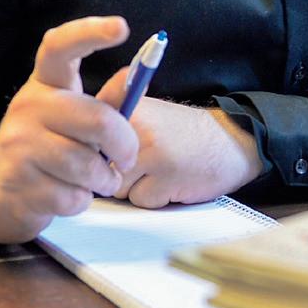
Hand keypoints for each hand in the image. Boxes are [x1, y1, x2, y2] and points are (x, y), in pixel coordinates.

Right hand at [0, 16, 138, 243]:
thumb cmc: (45, 150)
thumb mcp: (71, 121)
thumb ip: (105, 103)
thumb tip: (133, 78)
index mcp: (43, 84)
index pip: (60, 47)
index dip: (90, 32)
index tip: (121, 27)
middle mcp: (27, 106)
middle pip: (97, 120)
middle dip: (125, 146)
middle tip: (125, 159)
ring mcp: (18, 144)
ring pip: (89, 165)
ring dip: (103, 181)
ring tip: (92, 180)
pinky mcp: (18, 181)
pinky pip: (73, 196)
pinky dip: (80, 201)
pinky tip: (64, 194)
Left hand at [98, 89, 263, 207]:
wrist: (231, 139)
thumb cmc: (182, 132)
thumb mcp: (146, 114)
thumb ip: (112, 128)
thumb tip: (76, 154)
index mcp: (127, 107)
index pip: (86, 137)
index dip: (94, 152)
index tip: (105, 153)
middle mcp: (136, 127)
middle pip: (98, 167)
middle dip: (115, 172)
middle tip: (144, 162)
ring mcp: (152, 153)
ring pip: (118, 186)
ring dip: (135, 186)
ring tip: (160, 170)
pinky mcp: (167, 178)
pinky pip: (141, 200)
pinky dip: (155, 198)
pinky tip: (172, 181)